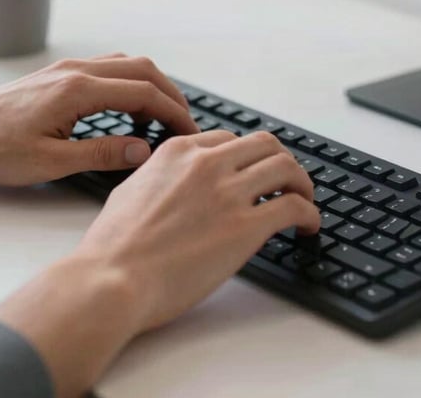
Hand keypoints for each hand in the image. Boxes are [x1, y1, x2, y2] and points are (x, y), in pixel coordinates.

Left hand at [0, 55, 198, 184]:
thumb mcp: (50, 162)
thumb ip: (102, 154)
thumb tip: (143, 151)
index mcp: (78, 90)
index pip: (143, 93)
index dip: (173, 112)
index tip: (189, 130)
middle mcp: (78, 71)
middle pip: (144, 71)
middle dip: (171, 95)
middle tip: (183, 123)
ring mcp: (70, 68)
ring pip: (128, 64)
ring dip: (152, 86)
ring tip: (160, 119)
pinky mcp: (64, 72)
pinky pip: (111, 67)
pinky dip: (131, 83)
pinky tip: (129, 108)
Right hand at [0, 129, 320, 397]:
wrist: (110, 280)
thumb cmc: (111, 246)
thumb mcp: (131, 189)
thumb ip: (161, 175)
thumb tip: (175, 181)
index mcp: (178, 152)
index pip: (228, 140)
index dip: (246, 157)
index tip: (253, 172)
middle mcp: (206, 164)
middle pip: (265, 144)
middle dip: (281, 161)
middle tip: (288, 181)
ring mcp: (227, 193)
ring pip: (286, 167)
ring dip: (302, 183)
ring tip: (305, 200)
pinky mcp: (244, 227)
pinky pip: (294, 207)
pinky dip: (310, 214)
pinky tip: (308, 226)